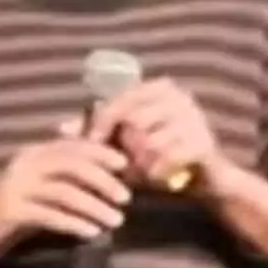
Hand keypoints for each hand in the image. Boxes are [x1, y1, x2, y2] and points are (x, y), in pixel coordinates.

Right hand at [0, 126, 132, 267]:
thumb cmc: (16, 208)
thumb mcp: (42, 186)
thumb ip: (67, 174)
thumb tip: (108, 169)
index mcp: (34, 153)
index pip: (72, 145)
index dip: (100, 152)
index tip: (125, 165)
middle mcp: (24, 164)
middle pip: (71, 165)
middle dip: (102, 180)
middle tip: (125, 197)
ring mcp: (16, 187)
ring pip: (64, 192)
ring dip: (94, 206)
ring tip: (115, 220)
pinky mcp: (11, 211)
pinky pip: (50, 215)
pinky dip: (74, 223)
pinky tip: (91, 233)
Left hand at [87, 78, 222, 191]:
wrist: (205, 180)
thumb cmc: (157, 155)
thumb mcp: (122, 142)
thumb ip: (94, 131)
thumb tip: (61, 128)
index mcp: (158, 87)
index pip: (117, 100)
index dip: (99, 123)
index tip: (91, 144)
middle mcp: (178, 95)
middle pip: (131, 119)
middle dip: (121, 144)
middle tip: (119, 162)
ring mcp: (194, 117)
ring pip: (147, 141)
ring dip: (139, 161)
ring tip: (140, 170)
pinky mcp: (203, 143)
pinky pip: (165, 159)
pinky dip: (156, 172)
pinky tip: (156, 178)